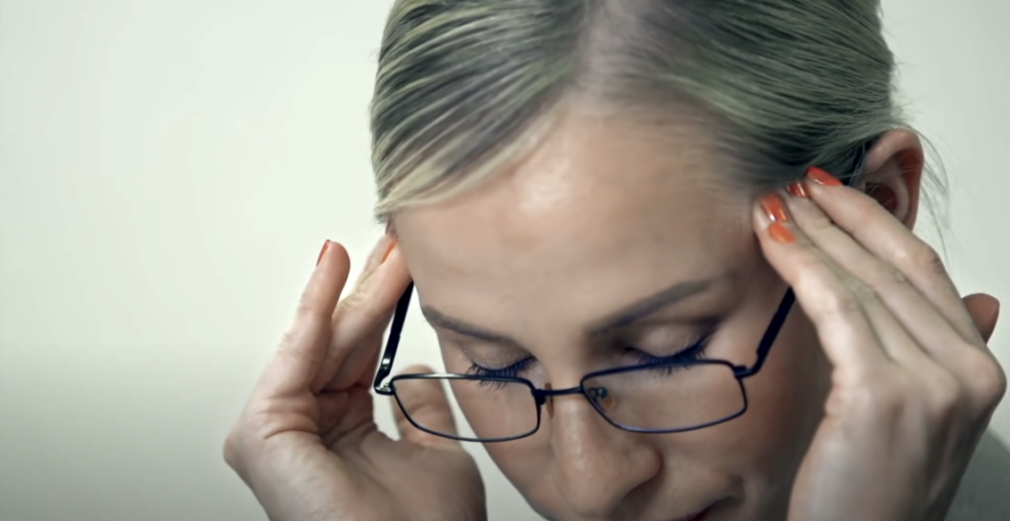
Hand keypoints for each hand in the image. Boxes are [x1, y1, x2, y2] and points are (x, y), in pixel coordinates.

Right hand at [224, 237, 484, 520]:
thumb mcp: (435, 451)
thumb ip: (418, 407)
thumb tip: (416, 370)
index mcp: (346, 435)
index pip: (361, 355)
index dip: (384, 309)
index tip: (408, 265)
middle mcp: (310, 431)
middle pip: (340, 343)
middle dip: (370, 289)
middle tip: (398, 240)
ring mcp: (281, 433)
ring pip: (320, 343)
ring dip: (353, 288)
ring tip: (385, 242)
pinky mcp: (261, 434)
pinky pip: (296, 358)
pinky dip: (315, 308)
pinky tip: (334, 264)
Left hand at [753, 170, 1005, 520]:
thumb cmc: (875, 487)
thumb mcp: (924, 416)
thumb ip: (947, 354)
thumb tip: (981, 301)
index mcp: (977, 370)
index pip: (925, 273)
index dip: (877, 224)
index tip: (834, 191)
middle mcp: (966, 372)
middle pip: (896, 269)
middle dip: (840, 218)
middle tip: (797, 184)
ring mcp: (933, 383)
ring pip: (863, 283)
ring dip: (814, 234)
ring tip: (775, 205)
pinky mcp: (884, 394)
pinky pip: (836, 310)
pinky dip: (802, 266)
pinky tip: (773, 240)